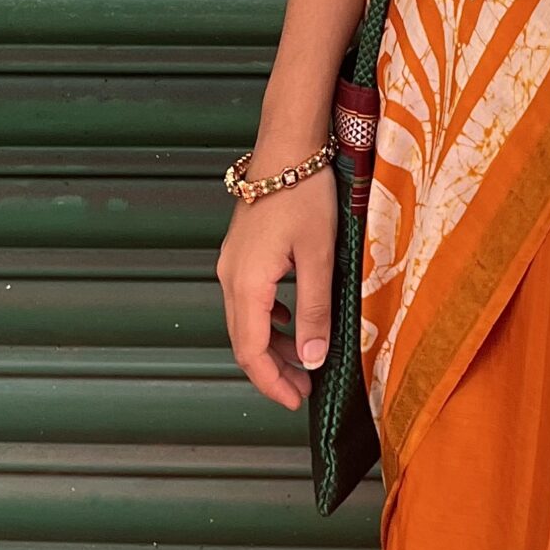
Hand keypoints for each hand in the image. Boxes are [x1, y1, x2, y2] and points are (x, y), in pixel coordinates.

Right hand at [215, 143, 337, 411]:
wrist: (288, 147)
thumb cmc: (305, 194)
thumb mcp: (318, 256)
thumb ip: (315, 310)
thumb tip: (313, 359)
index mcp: (246, 284)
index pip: (252, 353)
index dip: (273, 383)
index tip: (297, 402)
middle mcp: (230, 278)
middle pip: (245, 341)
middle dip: (274, 371)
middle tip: (304, 389)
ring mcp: (232, 264)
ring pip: (247, 321)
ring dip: (274, 345)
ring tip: (305, 359)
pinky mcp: (241, 251)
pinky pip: (250, 298)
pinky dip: (270, 319)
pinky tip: (292, 319)